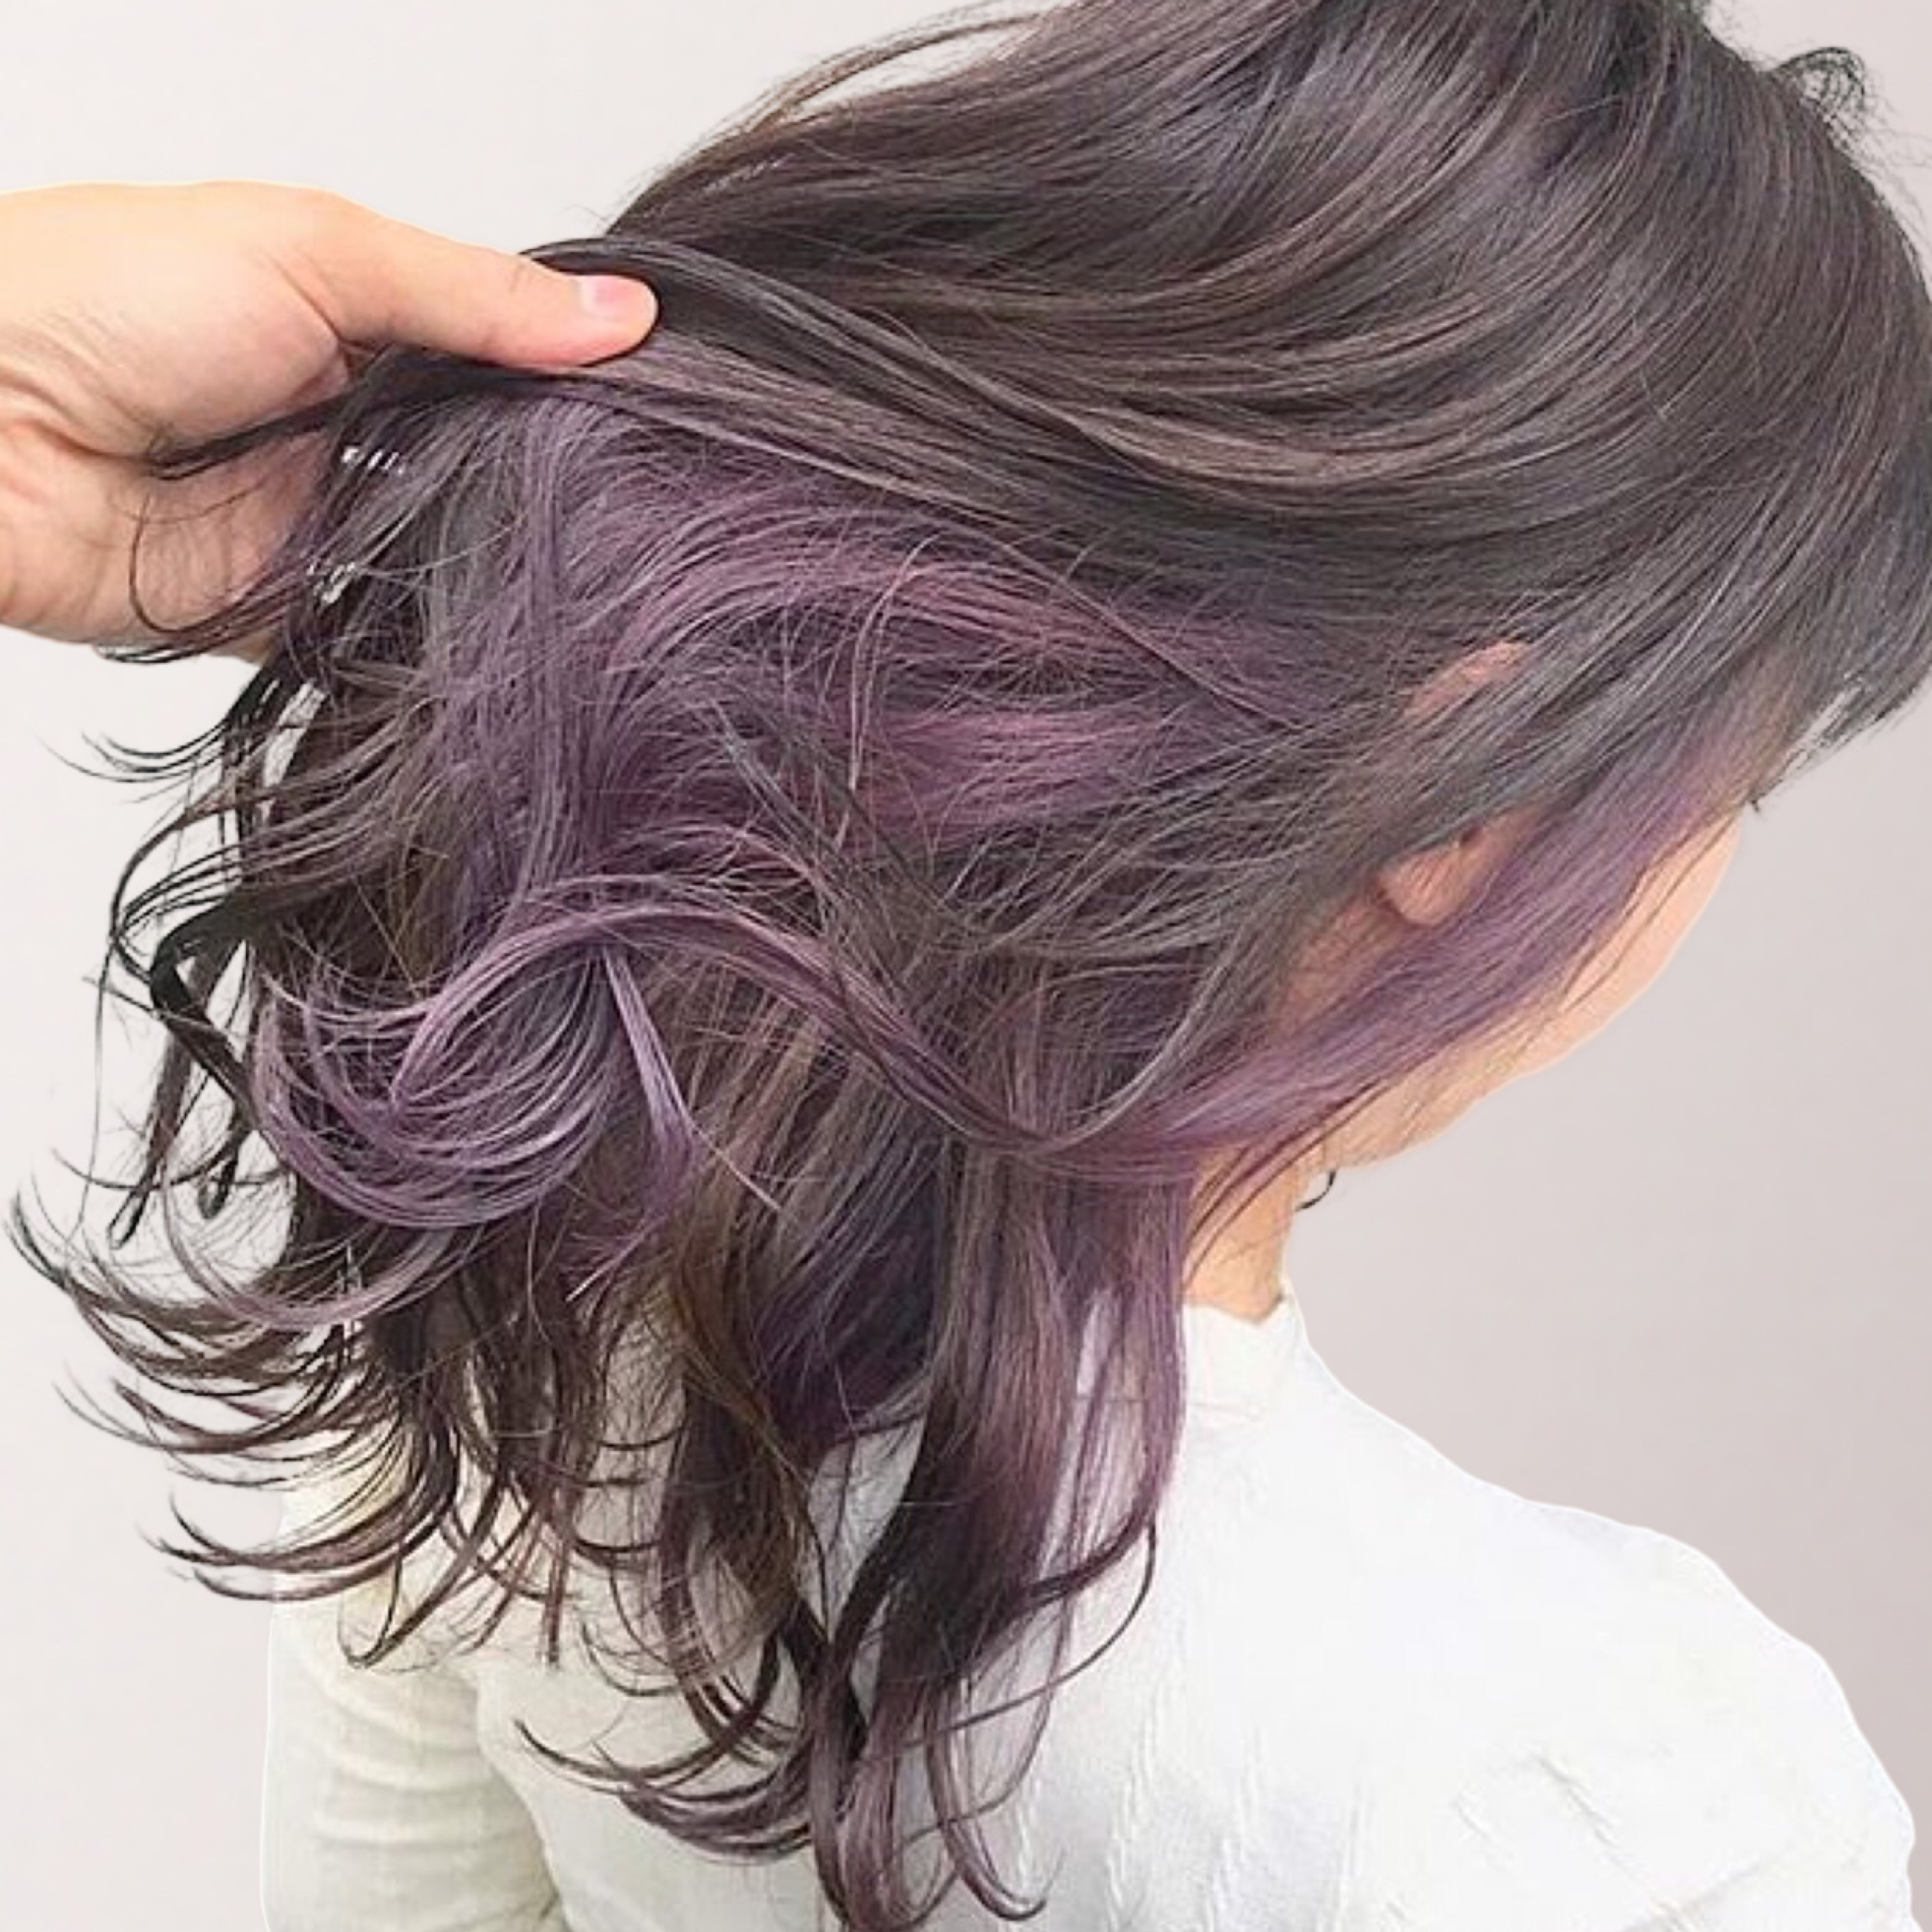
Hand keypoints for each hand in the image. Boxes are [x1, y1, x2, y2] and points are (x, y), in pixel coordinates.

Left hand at [0, 179, 658, 649]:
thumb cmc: (106, 295)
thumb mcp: (315, 251)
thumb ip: (471, 296)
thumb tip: (624, 319)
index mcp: (356, 321)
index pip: (502, 359)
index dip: (577, 382)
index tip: (668, 406)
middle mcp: (346, 421)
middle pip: (488, 462)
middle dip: (549, 478)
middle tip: (637, 494)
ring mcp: (319, 517)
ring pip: (448, 551)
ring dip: (495, 555)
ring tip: (581, 560)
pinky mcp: (286, 607)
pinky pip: (380, 634)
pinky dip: (427, 636)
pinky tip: (497, 626)